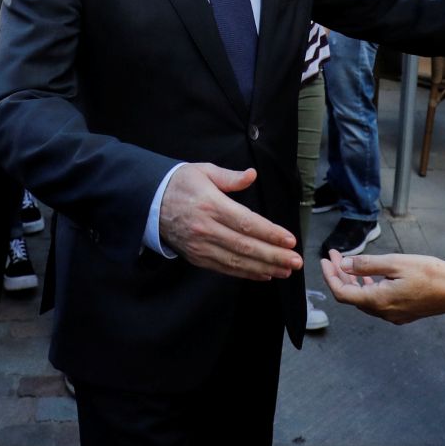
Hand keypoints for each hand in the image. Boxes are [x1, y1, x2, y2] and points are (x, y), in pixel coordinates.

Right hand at [158, 163, 301, 278]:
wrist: (148, 202)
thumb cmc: (180, 183)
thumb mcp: (203, 171)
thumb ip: (230, 177)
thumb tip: (252, 175)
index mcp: (211, 205)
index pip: (246, 223)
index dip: (270, 233)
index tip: (290, 240)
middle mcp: (206, 229)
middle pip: (245, 246)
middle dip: (273, 255)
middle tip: (296, 261)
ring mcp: (200, 246)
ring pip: (236, 261)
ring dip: (263, 268)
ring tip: (285, 270)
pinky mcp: (196, 257)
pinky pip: (224, 268)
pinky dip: (245, 273)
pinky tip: (263, 274)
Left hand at [321, 250, 444, 323]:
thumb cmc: (431, 274)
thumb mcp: (396, 263)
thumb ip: (367, 265)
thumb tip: (344, 264)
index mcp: (378, 301)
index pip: (342, 293)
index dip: (330, 276)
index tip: (326, 259)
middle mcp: (383, 312)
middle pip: (351, 296)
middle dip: (340, 275)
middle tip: (336, 255)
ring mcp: (393, 315)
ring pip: (364, 299)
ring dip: (354, 281)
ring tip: (349, 262)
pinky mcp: (402, 313)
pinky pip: (377, 302)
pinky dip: (368, 287)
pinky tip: (370, 276)